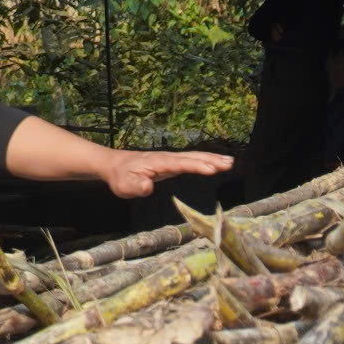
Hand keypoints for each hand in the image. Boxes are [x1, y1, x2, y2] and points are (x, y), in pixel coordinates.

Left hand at [102, 150, 234, 200]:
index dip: (196, 166)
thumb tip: (148, 187)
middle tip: (230, 163)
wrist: (113, 165)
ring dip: (212, 158)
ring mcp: (169, 158)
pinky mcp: (170, 162)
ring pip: (194, 156)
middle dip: (211, 160)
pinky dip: (204, 160)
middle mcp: (166, 158)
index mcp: (158, 162)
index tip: (212, 169)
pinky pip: (190, 160)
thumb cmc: (120, 177)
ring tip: (230, 162)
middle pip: (192, 157)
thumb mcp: (124, 186)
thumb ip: (136, 187)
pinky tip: (214, 163)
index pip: (181, 163)